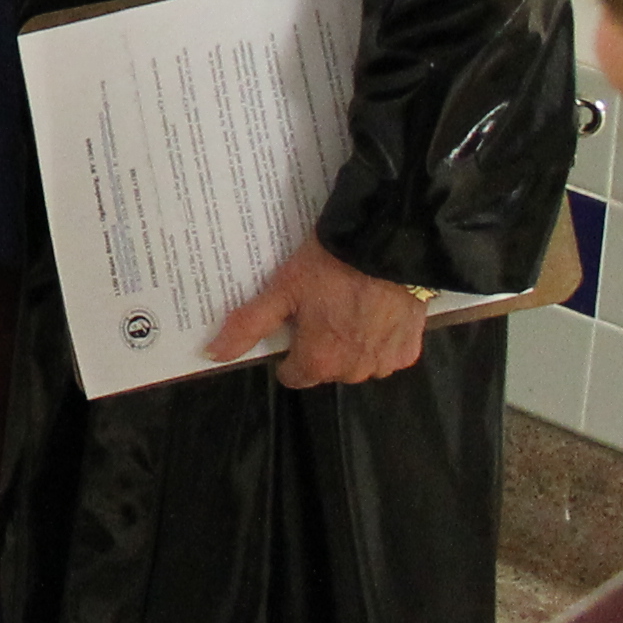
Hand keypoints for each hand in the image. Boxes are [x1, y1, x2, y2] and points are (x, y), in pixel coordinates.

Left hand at [209, 232, 431, 386]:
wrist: (387, 246)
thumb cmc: (330, 267)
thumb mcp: (282, 290)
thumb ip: (248, 325)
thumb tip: (213, 354)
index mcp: (319, 363)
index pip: (293, 376)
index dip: (288, 350)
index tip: (291, 323)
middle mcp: (353, 372)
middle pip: (326, 368)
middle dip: (320, 345)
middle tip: (320, 306)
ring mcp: (385, 363)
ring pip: (357, 362)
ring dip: (351, 344)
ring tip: (348, 304)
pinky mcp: (410, 349)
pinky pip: (386, 352)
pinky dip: (379, 338)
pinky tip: (375, 309)